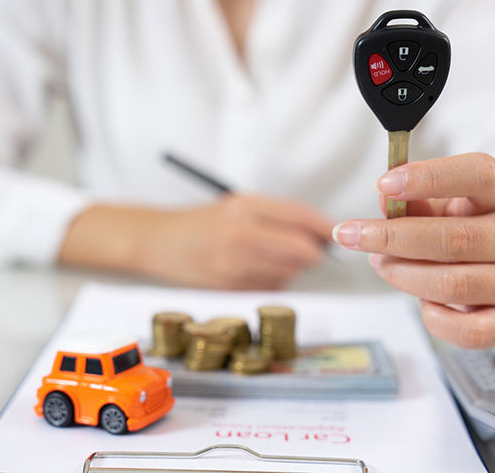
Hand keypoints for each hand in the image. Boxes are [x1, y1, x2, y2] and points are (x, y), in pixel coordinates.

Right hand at [59, 195, 332, 289]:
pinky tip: (253, 272)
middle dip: (313, 254)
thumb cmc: (202, 223)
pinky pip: (268, 288)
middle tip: (314, 253)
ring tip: (269, 259)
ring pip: (288, 272)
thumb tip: (319, 233)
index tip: (336, 236)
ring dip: (290, 270)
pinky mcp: (228, 286)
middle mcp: (240, 233)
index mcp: (245, 206)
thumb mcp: (237, 206)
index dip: (324, 228)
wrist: (158, 241)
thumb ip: (277, 216)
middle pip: (301, 249)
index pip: (300, 216)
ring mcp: (234, 262)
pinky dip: (270, 283)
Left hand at [332, 153, 494, 348]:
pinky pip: (474, 331)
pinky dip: (438, 321)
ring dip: (406, 277)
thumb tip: (384, 196)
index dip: (431, 176)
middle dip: (393, 237)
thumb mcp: (442, 207)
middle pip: (456, 238)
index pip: (479, 174)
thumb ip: (413, 202)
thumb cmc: (464, 229)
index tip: (383, 184)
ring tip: (380, 265)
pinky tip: (422, 306)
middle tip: (352, 235)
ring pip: (456, 285)